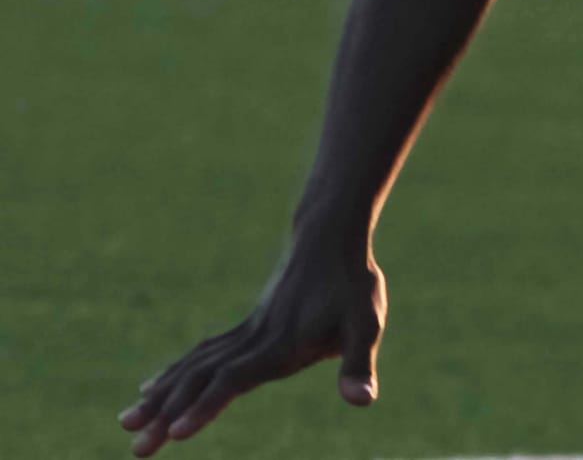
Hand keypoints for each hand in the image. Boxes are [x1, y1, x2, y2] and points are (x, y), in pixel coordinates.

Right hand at [117, 234, 384, 455]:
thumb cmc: (353, 283)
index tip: (176, 433)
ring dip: (160, 397)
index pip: (235, 379)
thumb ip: (358, 363)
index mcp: (280, 345)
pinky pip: (201, 354)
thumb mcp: (366, 321)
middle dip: (168, 414)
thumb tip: (363, 400)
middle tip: (136, 449)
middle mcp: (254, 340)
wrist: (330, 235)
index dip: (207, 405)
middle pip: (202, 378)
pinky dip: (173, 373)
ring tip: (126, 423)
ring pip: (194, 367)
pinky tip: (150, 389)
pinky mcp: (245, 328)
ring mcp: (245, 332)